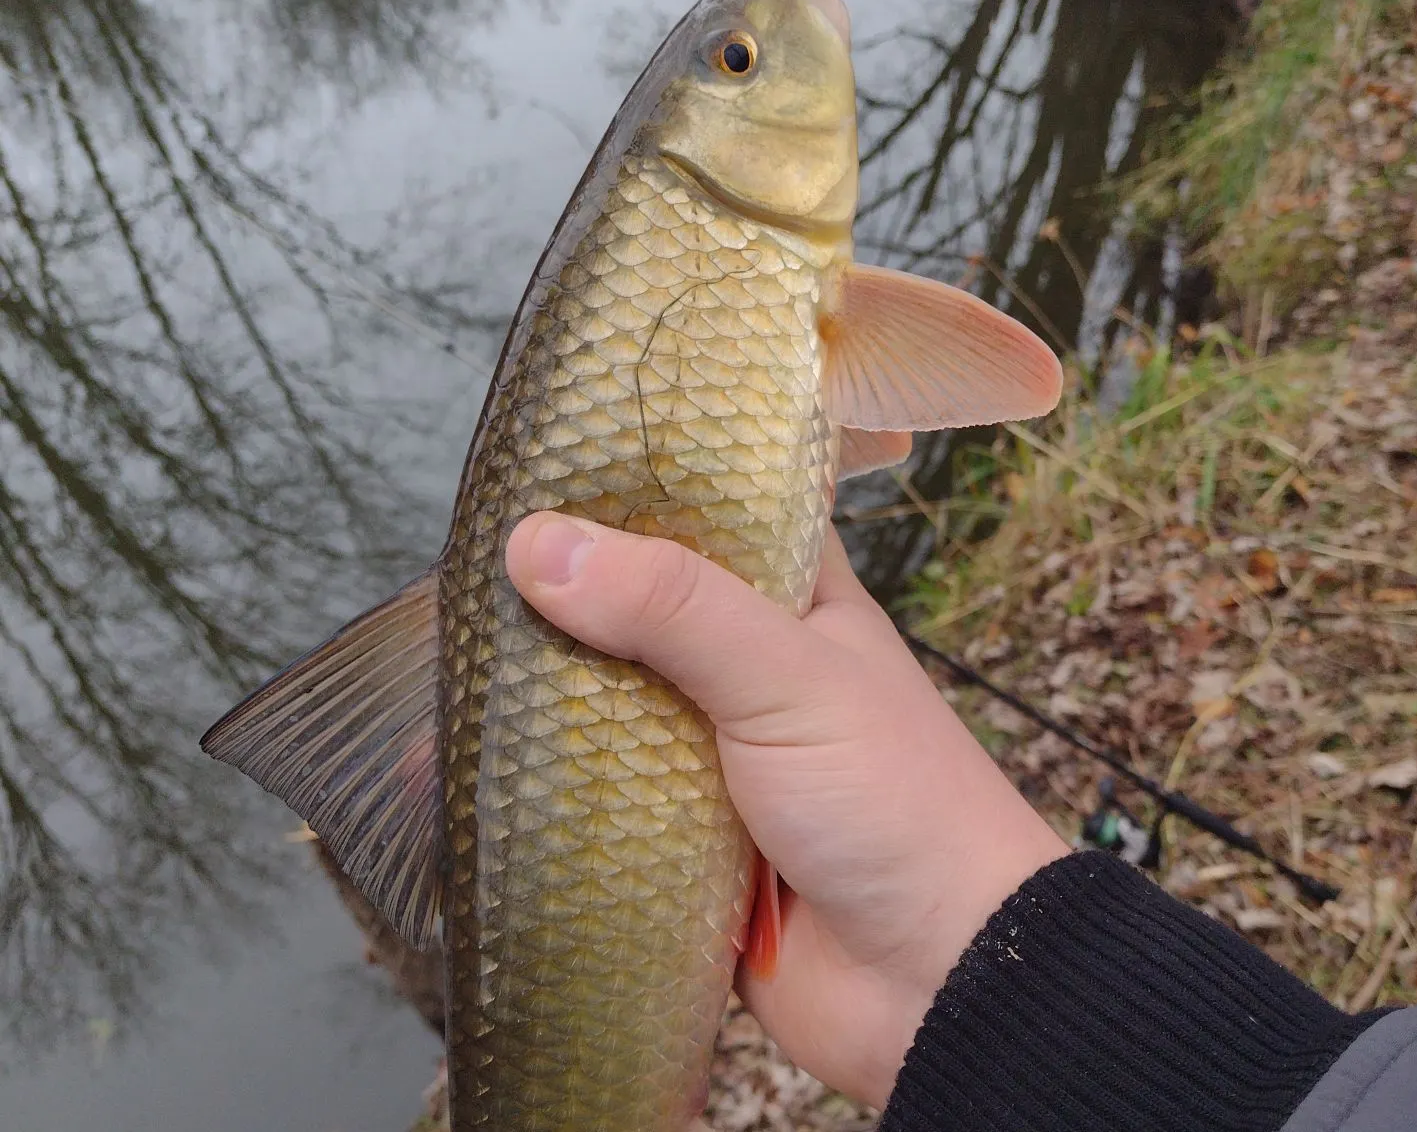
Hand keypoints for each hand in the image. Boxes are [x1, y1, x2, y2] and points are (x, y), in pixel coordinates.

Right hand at [505, 512, 1067, 1108]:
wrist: (942, 986)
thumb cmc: (898, 804)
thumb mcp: (788, 677)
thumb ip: (673, 607)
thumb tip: (539, 543)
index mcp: (795, 598)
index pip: (708, 510)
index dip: (630, 484)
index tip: (532, 464)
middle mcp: (746, 664)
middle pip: (635, 609)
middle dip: (558, 599)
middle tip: (457, 573)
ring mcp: (708, 751)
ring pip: (603, 705)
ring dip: (535, 698)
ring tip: (440, 666)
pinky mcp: (676, 836)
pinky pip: (591, 800)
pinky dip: (536, 789)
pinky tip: (454, 769)